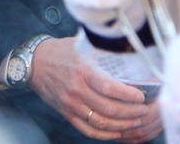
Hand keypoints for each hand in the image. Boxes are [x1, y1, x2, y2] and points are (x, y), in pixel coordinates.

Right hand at [30, 36, 161, 141]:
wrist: (34, 63)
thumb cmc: (62, 51)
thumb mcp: (82, 45)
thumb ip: (103, 52)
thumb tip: (130, 53)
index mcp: (83, 70)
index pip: (109, 87)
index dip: (128, 95)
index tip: (142, 96)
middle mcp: (76, 89)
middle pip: (109, 108)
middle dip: (131, 112)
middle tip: (145, 111)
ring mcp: (70, 104)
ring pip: (101, 122)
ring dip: (122, 125)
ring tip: (136, 122)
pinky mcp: (66, 113)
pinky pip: (88, 130)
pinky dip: (105, 134)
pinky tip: (117, 132)